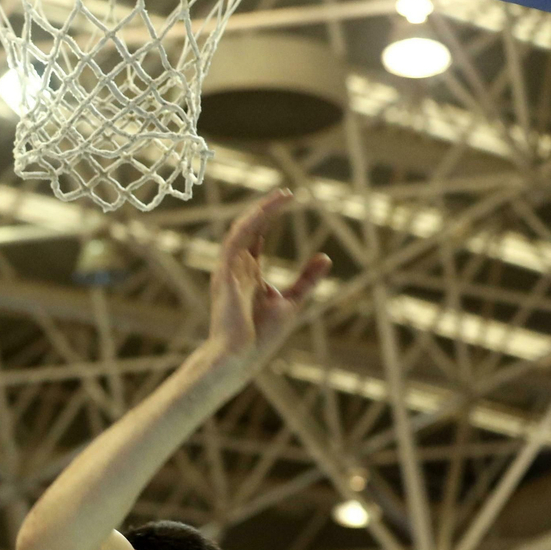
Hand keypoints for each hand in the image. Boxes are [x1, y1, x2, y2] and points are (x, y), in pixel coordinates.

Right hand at [208, 190, 329, 365]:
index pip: (256, 238)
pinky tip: (268, 210)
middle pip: (249, 229)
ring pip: (242, 229)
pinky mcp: (226, 273)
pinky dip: (252, 223)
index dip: (269, 217)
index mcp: (248, 274)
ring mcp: (229, 270)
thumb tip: (324, 256)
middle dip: (265, 210)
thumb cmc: (261, 337)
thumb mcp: (293, 301)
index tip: (288, 200)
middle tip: (288, 193)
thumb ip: (307, 279)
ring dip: (261, 211)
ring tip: (283, 196)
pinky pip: (237, 240)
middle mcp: (236, 268)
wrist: (240, 356)